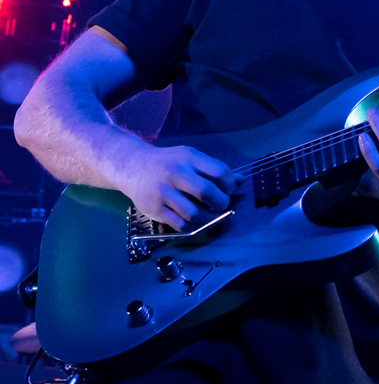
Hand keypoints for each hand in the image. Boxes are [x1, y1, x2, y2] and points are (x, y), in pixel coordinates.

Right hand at [114, 143, 242, 230]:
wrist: (133, 166)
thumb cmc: (168, 163)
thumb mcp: (191, 158)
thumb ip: (214, 169)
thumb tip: (241, 181)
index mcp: (188, 158)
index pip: (220, 172)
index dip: (230, 184)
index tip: (229, 189)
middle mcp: (175, 174)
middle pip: (207, 192)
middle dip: (221, 202)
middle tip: (221, 204)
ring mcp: (163, 193)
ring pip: (194, 213)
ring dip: (209, 217)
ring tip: (210, 214)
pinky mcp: (154, 209)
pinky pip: (180, 224)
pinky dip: (193, 226)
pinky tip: (196, 220)